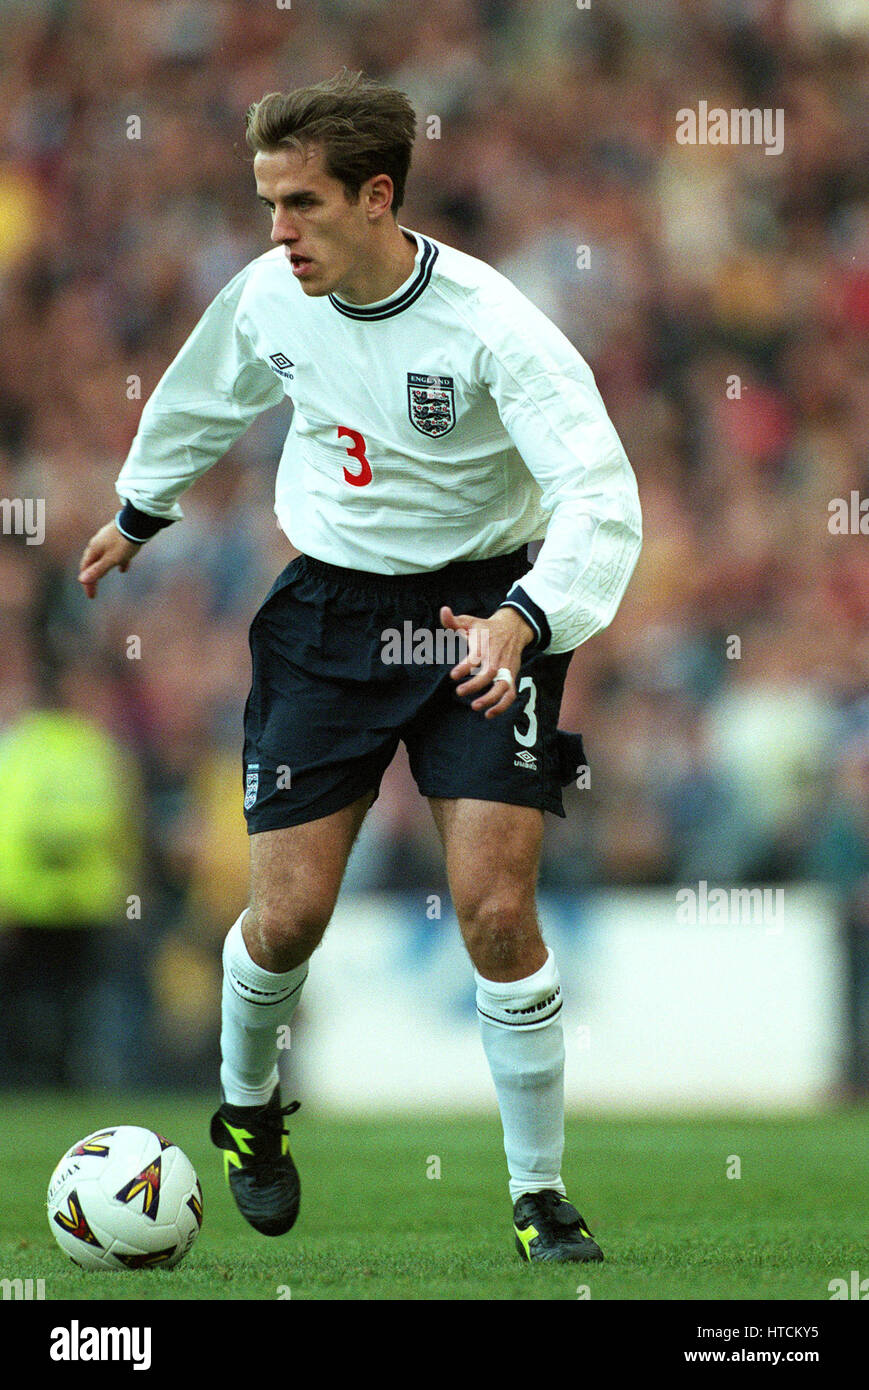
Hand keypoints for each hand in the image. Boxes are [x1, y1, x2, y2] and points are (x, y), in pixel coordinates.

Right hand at [78, 521, 139, 598]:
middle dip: (92, 577)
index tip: (91, 596)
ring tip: (104, 577)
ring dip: (102, 568)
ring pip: (103, 557)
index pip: (86, 569)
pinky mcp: (119, 538)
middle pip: (92, 563)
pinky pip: (116, 553)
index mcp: (94, 549)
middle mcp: (98, 544)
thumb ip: (98, 570)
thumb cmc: (124, 542)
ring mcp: (108, 540)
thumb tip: (82, 580)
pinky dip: (117, 562)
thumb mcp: (111, 559)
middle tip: (93, 590)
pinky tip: (123, 569)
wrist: (137, 523)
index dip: (88, 584)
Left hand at [441, 604, 533, 718]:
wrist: (514, 629)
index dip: (465, 667)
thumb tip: (443, 611)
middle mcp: (496, 658)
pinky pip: (510, 694)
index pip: (476, 657)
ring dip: (490, 699)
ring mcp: (506, 670)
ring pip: (502, 687)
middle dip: (475, 685)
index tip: (453, 675)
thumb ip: (453, 621)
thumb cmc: (486, 628)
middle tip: (459, 692)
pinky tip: (488, 714)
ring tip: (475, 707)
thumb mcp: (470, 622)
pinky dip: (502, 706)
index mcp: (485, 645)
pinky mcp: (511, 678)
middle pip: (489, 674)